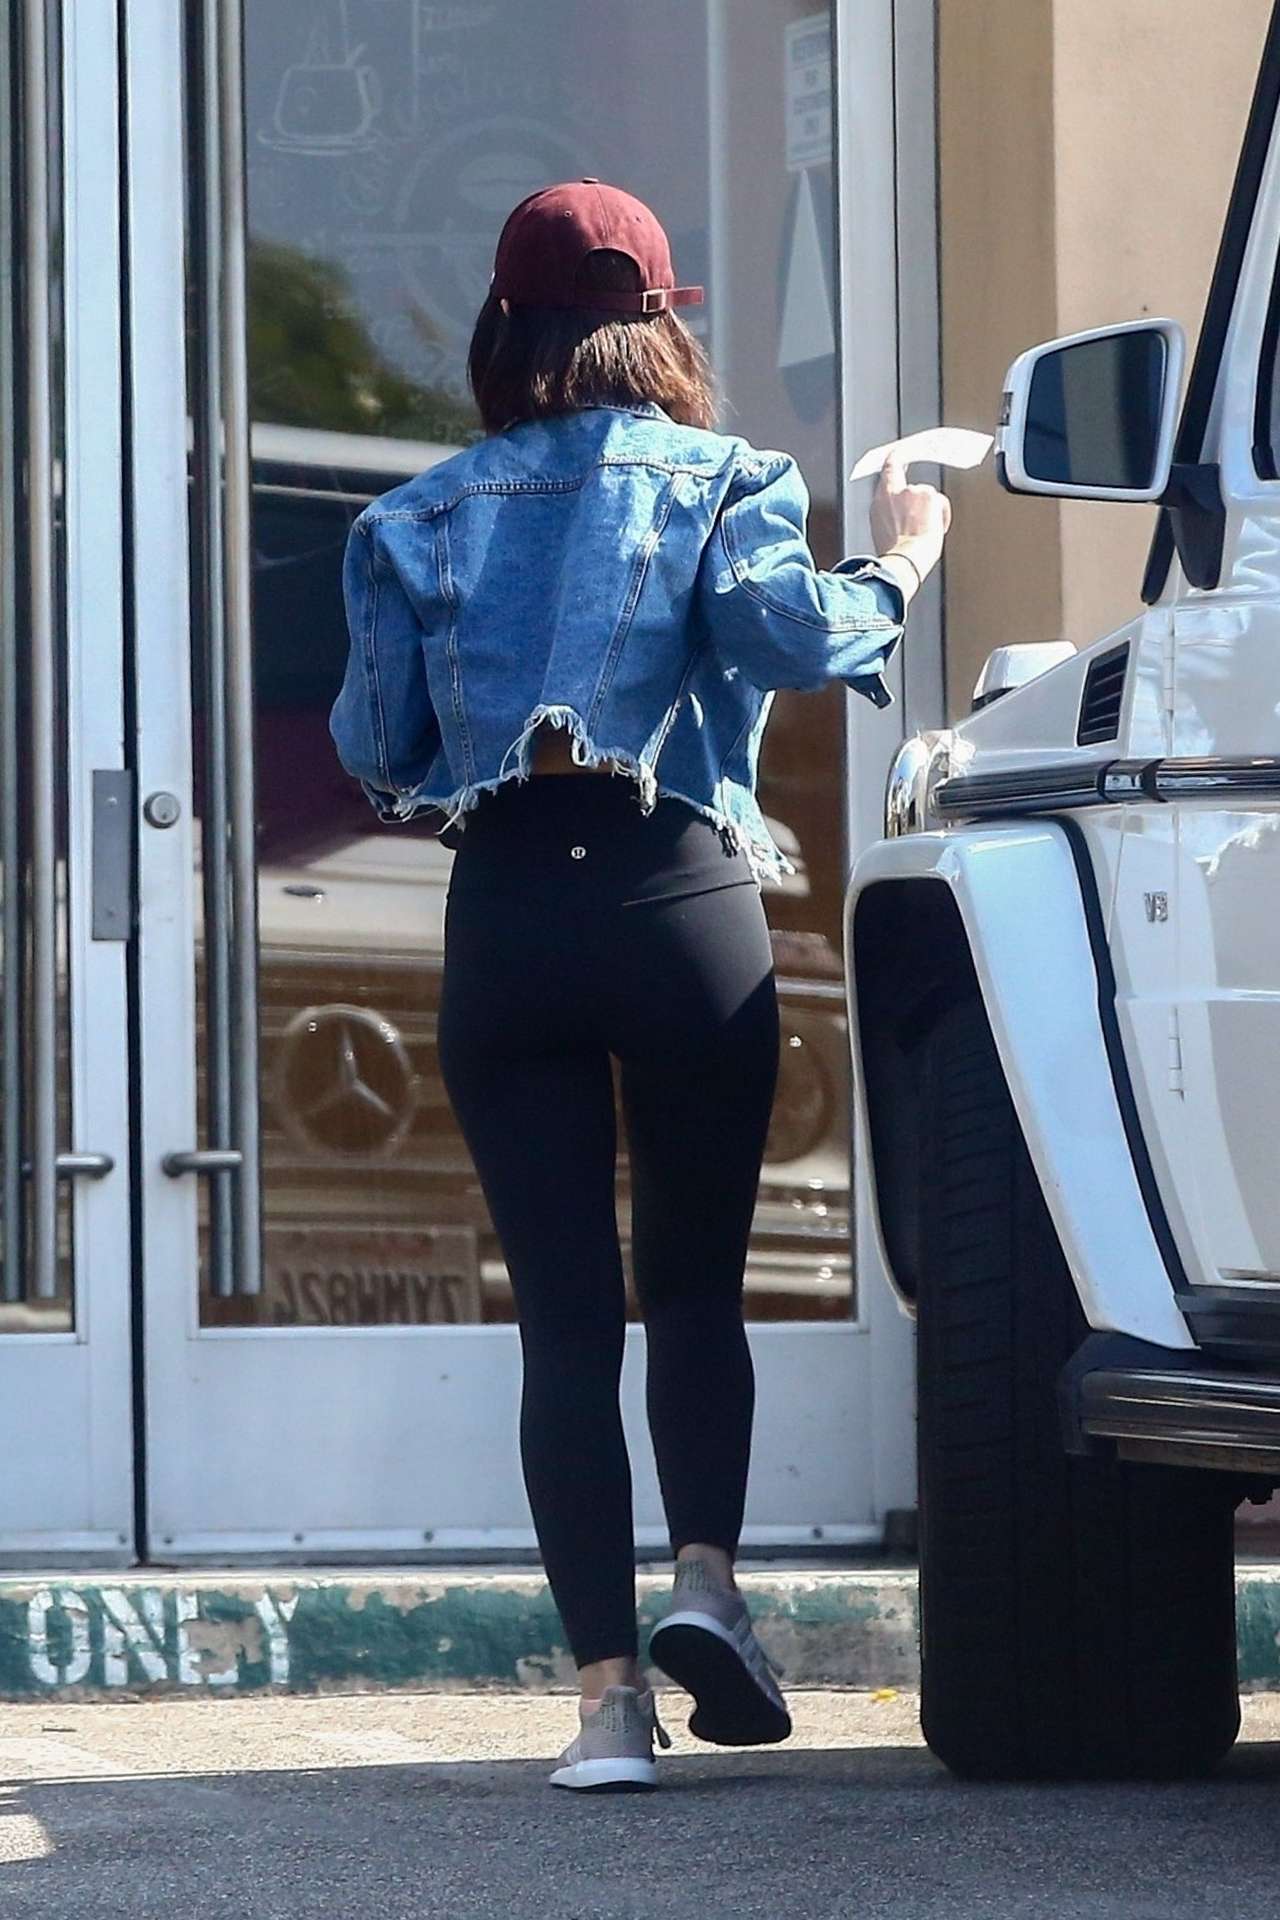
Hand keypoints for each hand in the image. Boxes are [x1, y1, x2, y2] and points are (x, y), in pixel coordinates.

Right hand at [870, 451, 951, 574]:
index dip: (896, 457)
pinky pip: (940, 503)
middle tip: (924, 515)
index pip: (888, 468)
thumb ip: (891, 513)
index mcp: (879, 501)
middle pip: (913, 488)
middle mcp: (895, 492)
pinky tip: (935, 531)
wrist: (904, 561)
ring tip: (924, 534)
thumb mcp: (883, 531)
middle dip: (920, 503)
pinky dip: (941, 517)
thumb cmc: (895, 554)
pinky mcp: (929, 496)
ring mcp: (913, 492)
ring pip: (928, 498)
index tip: (901, 452)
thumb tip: (901, 513)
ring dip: (929, 514)